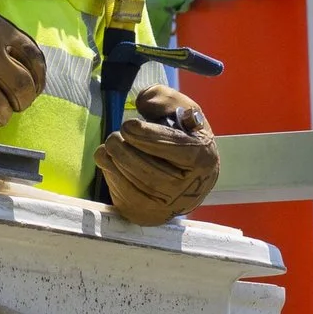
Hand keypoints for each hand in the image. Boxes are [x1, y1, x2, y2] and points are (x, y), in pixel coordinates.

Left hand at [94, 83, 218, 225]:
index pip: (173, 148)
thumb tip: (145, 104)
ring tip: (112, 145)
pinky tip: (111, 160)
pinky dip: (110, 174)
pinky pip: (122, 195)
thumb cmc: (182, 137)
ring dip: (114, 160)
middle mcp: (188, 187)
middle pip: (149, 170)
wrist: (188, 178)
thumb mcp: (181, 109)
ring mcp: (167, 206)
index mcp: (202, 158)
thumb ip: (165, 99)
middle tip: (116, 136)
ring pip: (133, 183)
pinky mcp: (147, 214)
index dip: (146, 136)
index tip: (128, 125)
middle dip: (124, 148)